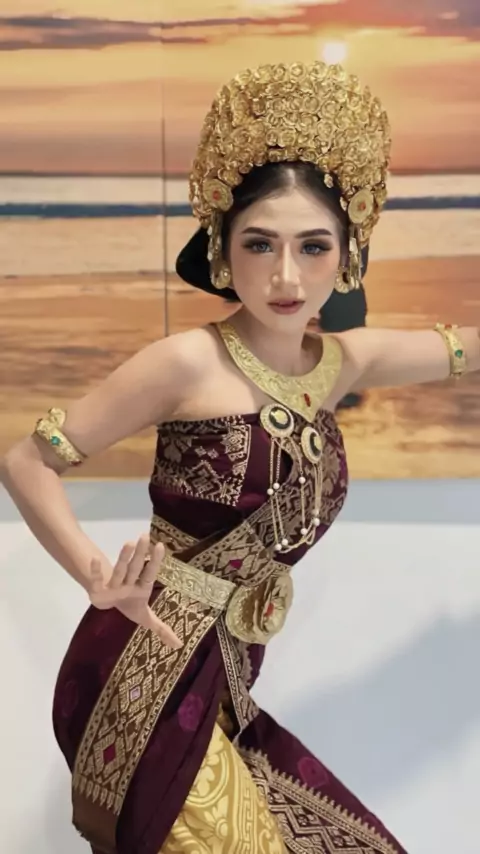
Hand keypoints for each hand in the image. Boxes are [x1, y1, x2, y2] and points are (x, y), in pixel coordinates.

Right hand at [88, 534, 181, 648]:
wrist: (108, 603)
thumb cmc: (130, 605)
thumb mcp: (146, 619)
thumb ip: (162, 629)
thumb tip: (179, 645)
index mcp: (141, 588)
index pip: (149, 574)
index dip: (155, 561)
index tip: (161, 545)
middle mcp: (128, 583)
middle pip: (134, 567)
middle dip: (139, 554)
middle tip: (145, 536)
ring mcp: (113, 585)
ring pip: (119, 570)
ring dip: (122, 557)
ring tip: (128, 542)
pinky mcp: (98, 591)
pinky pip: (96, 580)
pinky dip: (95, 571)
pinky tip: (95, 559)